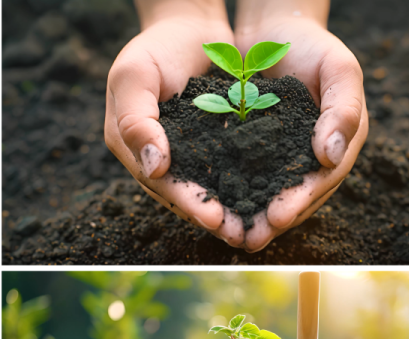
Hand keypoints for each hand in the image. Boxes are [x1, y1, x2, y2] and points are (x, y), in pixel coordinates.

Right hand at [104, 7, 249, 246]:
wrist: (190, 27)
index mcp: (131, 145)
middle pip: (188, 196)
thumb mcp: (135, 75)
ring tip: (262, 230)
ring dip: (237, 211)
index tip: (216, 220)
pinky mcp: (218, 145)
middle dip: (218, 218)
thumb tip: (155, 168)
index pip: (161, 184)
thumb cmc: (156, 46)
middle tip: (245, 236)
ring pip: (214, 190)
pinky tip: (274, 200)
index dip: (188, 204)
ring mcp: (190, 153)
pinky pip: (234, 171)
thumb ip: (136, 120)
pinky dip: (251, 187)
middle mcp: (159, 156)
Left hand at [234, 16, 367, 251]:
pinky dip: (234, 188)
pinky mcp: (259, 145)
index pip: (323, 179)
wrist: (278, 23)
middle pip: (298, 193)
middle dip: (274, 218)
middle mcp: (317, 154)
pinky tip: (215, 202)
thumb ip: (343, 112)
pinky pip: (247, 171)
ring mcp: (288, 152)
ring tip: (232, 233)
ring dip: (253, 212)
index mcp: (342, 142)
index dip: (301, 200)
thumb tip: (329, 157)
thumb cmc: (314, 43)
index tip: (279, 217)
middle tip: (251, 239)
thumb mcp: (340, 69)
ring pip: (271, 189)